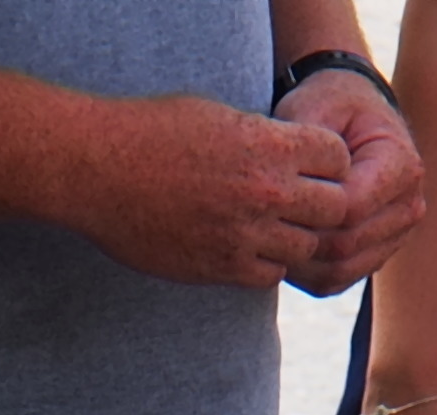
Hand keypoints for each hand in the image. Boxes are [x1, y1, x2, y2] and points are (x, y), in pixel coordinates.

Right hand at [60, 93, 364, 290]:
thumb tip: (293, 156)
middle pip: (334, 208)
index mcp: (268, 145)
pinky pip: (269, 276)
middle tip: (298, 201)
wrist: (99, 172)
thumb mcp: (219, 116)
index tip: (309, 164)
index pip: (338, 158)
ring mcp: (243, 234)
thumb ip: (264, 139)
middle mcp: (264, 192)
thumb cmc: (152, 133)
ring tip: (269, 226)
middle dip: (322, 203)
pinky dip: (266, 264)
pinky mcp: (218, 268)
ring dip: (294, 238)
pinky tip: (245, 247)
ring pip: (305, 248)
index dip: (328, 161)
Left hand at [267, 70, 423, 291]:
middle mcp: (408, 206)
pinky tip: (280, 246)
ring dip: (296, 261)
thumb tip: (293, 187)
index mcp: (402, 166)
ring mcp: (394, 237)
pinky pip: (333, 282)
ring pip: (338, 271)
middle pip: (344, 246)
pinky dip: (302, 273)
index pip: (349, 209)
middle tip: (256, 223)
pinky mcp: (373, 257)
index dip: (304, 211)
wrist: (349, 118)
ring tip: (265, 235)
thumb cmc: (329, 107)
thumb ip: (307, 145)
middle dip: (296, 238)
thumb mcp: (316, 109)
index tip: (269, 196)